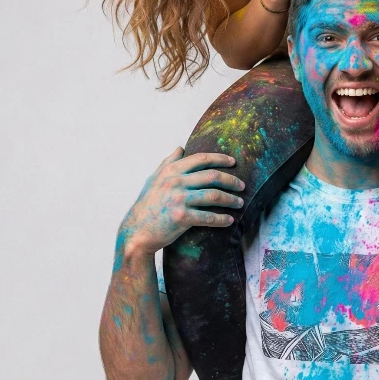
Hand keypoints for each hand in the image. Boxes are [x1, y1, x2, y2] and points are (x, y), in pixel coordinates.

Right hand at [116, 148, 245, 259]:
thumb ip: (168, 162)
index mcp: (171, 171)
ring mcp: (179, 199)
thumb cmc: (147, 205)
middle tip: (242, 185)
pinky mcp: (181, 217)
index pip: (201, 159)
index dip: (220, 159)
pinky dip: (221, 219)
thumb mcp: (154, 179)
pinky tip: (230, 220)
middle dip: (231, 180)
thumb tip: (180, 147)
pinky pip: (208, 217)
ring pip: (214, 196)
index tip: (233, 162)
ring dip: (230, 199)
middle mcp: (175, 182)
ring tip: (240, 202)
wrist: (137, 232)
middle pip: (212, 176)